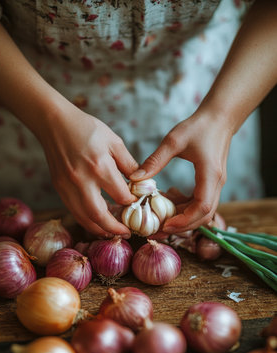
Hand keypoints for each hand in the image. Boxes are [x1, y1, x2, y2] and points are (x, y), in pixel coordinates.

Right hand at [38, 98, 137, 236]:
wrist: (55, 123)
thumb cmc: (87, 129)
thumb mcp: (114, 141)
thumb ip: (129, 164)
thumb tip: (141, 183)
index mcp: (100, 166)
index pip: (120, 195)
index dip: (131, 202)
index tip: (136, 203)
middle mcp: (82, 180)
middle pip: (99, 215)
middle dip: (114, 229)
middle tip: (126, 233)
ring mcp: (68, 186)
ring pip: (84, 218)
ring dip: (99, 230)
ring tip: (111, 233)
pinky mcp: (59, 188)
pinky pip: (74, 212)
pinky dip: (86, 221)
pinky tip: (96, 222)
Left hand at [130, 109, 231, 232]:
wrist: (219, 118)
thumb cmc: (198, 126)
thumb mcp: (173, 140)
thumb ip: (155, 160)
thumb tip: (135, 178)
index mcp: (210, 174)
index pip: (202, 207)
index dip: (185, 220)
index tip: (165, 225)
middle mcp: (216, 184)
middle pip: (205, 216)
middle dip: (183, 227)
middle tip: (159, 230)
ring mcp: (216, 185)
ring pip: (204, 213)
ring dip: (184, 220)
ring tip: (161, 222)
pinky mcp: (211, 184)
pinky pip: (201, 204)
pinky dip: (186, 210)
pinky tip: (170, 205)